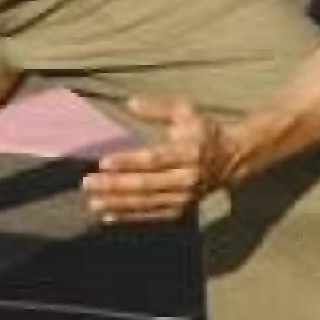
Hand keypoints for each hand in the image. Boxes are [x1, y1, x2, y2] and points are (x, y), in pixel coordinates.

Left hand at [82, 95, 240, 223]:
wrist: (231, 159)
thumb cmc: (203, 131)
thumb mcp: (187, 111)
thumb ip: (159, 107)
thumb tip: (131, 103)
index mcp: (189, 151)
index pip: (155, 159)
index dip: (128, 162)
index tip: (103, 162)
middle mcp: (187, 177)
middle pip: (146, 184)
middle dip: (114, 185)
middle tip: (87, 183)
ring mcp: (184, 197)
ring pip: (146, 203)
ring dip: (117, 203)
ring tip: (92, 202)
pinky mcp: (181, 209)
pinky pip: (151, 215)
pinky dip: (129, 216)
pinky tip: (108, 215)